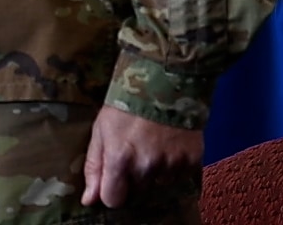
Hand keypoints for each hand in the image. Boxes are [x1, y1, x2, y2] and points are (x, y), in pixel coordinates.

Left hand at [81, 104, 202, 208]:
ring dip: (156, 171)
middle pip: (138, 190)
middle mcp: (147, 166)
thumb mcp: (100, 130)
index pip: (113, 199)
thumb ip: (94, 167)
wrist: (164, 81)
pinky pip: (180, 175)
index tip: (114, 179)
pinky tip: (169, 144)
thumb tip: (89, 200)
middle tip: (135, 150)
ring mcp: (172, 164)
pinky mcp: (193, 160)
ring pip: (160, 183)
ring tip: (153, 144)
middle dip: (134, 176)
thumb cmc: (125, 105)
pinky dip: (175, 164)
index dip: (112, 191)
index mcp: (120, 159)